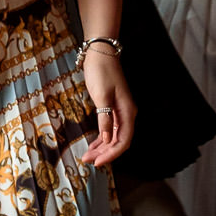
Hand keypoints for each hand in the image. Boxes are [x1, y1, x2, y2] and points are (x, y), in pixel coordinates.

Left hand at [79, 49, 135, 166]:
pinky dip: (101, 138)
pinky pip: (109, 128)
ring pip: (113, 136)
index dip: (111, 154)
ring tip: (88, 156)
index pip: (122, 141)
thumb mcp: (101, 96)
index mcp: (127, 113)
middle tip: (88, 161)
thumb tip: (106, 139)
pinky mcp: (111, 107)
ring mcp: (119, 111)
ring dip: (102, 147)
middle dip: (104, 153)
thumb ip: (104, 118)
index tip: (98, 163)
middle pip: (118, 141)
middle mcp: (126, 114)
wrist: (100, 53)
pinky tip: (94, 145)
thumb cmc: (101, 72)